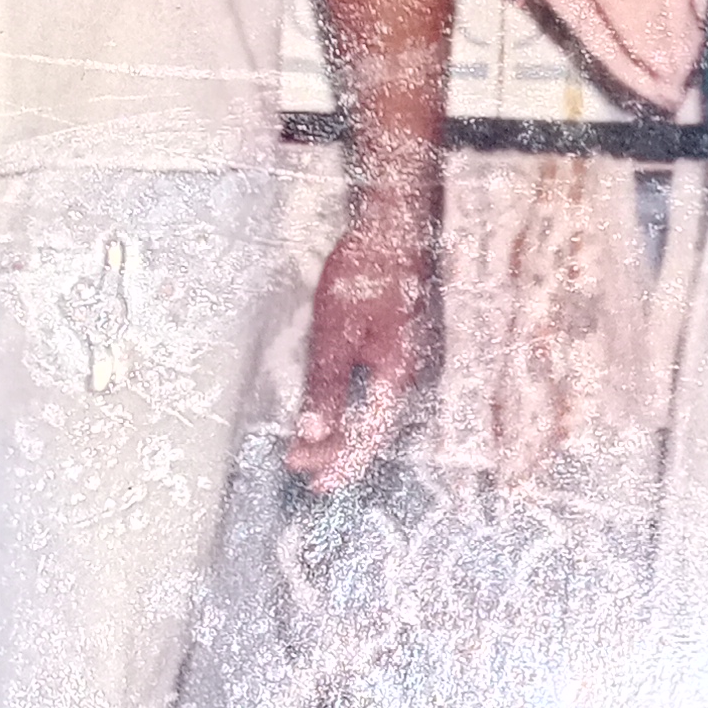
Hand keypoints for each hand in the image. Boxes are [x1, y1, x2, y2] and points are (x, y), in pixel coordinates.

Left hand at [285, 201, 441, 487]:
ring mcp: (404, 360)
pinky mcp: (396, 346)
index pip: (365, 436)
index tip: (310, 478)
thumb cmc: (367, 273)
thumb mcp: (336, 331)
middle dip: (337, 454)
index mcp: (393, 375)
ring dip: (345, 435)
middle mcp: (404, 374)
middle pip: (372, 430)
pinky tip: (340, 411)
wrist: (394, 229)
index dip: (338, 461)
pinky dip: (353, 410)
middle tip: (303, 470)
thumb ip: (328, 385)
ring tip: (316, 450)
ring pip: (375, 413)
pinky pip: (376, 393)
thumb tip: (315, 433)